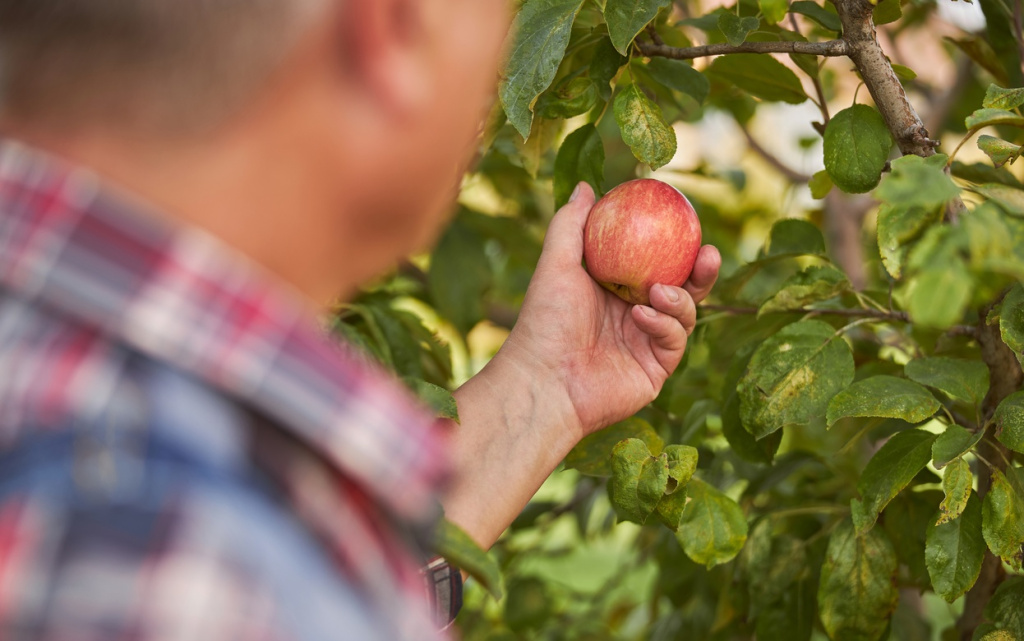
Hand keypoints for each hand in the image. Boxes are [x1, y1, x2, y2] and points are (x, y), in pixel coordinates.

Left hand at [501, 182, 720, 438]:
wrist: (544, 381)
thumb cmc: (544, 321)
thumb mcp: (556, 265)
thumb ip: (570, 225)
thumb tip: (586, 186)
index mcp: (615, 289)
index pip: (655, 261)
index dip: (675, 243)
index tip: (687, 220)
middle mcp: (635, 314)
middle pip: (682, 287)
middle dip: (701, 271)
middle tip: (708, 252)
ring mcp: (647, 342)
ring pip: (685, 313)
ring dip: (679, 299)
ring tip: (658, 291)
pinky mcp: (656, 369)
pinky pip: (674, 340)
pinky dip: (663, 325)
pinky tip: (642, 316)